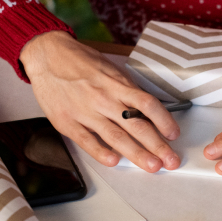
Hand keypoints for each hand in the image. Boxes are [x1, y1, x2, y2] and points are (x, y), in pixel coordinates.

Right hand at [20, 31, 180, 171]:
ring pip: (116, 136)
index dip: (164, 120)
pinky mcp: (67, 122)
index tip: (174, 134)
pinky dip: (101, 152)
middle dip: (157, 146)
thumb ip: (126, 89)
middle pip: (136, 125)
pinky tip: (113, 161)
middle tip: (171, 160)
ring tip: (152, 166)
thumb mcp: (109, 69)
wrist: (47, 54)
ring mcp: (85, 111)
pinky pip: (87, 140)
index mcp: (117, 84)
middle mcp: (104, 98)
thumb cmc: (79, 61)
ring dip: (136, 154)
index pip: (147, 104)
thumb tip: (146, 109)